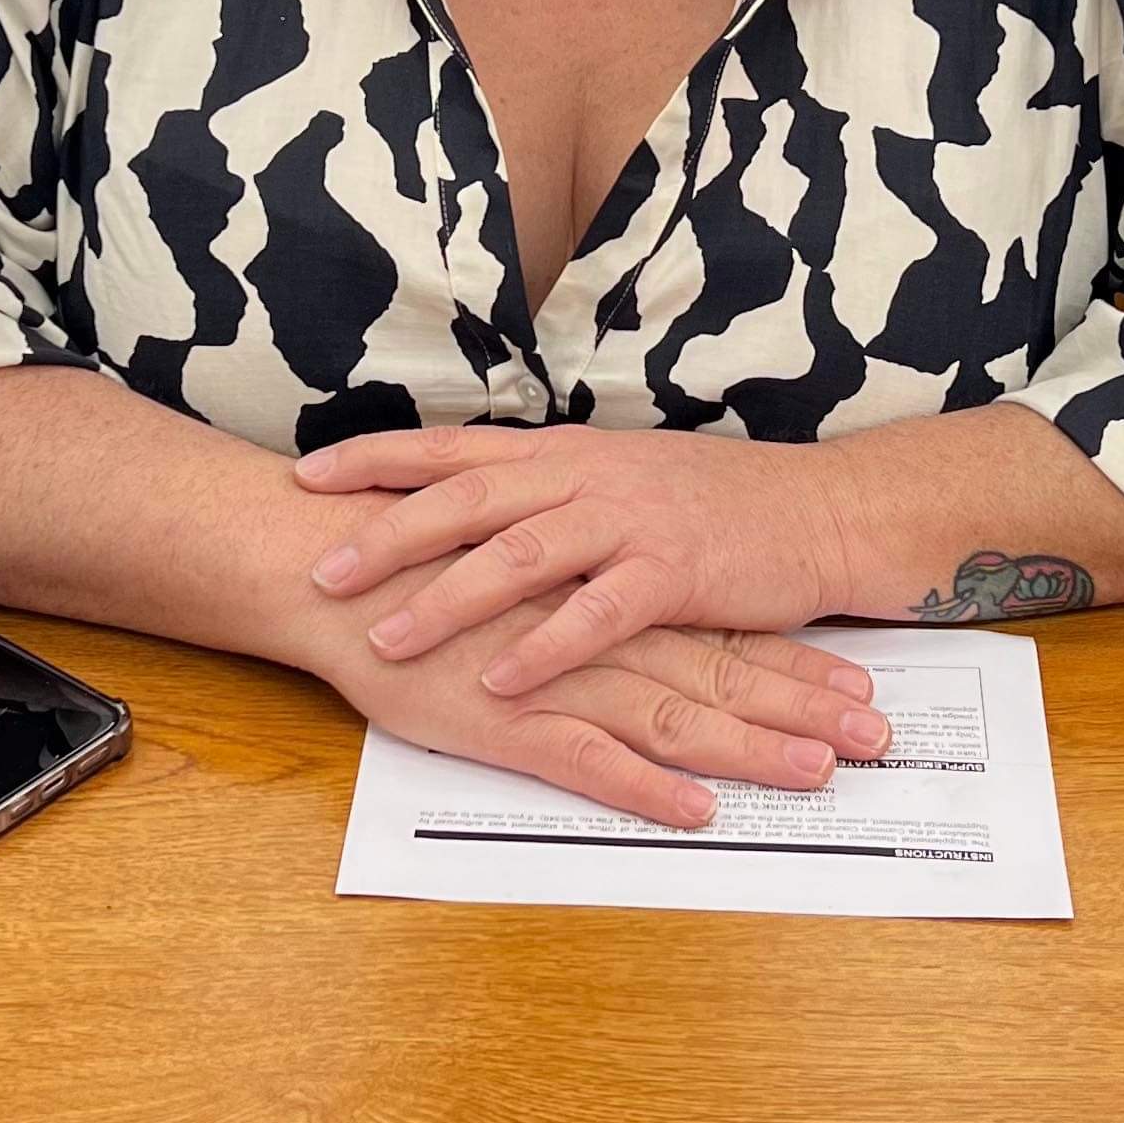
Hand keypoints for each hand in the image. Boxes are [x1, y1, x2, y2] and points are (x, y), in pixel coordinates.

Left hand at [296, 425, 863, 697]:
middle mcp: (588, 476)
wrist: (816, 513)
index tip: (307, 476)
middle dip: (386, 533)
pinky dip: (542, 646)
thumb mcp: (619, 478)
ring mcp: (629, 521)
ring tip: (385, 638)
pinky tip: (498, 675)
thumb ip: (548, 491)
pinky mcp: (673, 572)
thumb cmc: (714, 505)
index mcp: (567, 453)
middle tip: (320, 569)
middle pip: (468, 497)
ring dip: (446, 598)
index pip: (455, 447)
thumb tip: (471, 503)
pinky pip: (595, 612)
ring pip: (519, 553)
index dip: (378, 458)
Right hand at [301, 585, 887, 833]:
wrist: (331, 566)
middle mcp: (598, 637)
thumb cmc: (422, 568)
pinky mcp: (506, 720)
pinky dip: (647, 787)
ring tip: (819, 773)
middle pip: (721, 673)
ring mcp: (556, 680)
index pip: (720, 634)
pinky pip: (589, 759)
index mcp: (606, 600)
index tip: (863, 686)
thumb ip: (581, 595)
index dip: (795, 662)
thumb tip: (636, 620)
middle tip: (879, 738)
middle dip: (805, 707)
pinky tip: (696, 811)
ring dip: (751, 747)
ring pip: (675, 714)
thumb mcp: (521, 570)